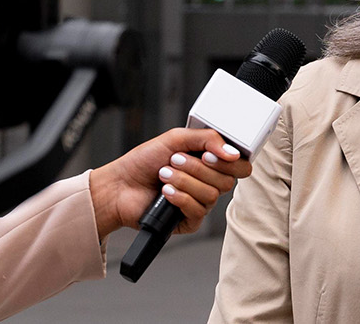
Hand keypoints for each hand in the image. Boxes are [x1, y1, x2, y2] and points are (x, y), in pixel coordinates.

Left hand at [88, 128, 252, 238]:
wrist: (119, 186)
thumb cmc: (143, 162)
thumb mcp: (175, 138)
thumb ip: (207, 138)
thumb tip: (231, 152)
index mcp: (209, 163)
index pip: (239, 166)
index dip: (230, 162)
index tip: (209, 155)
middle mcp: (207, 183)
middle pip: (226, 181)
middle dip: (198, 168)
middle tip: (176, 160)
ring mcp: (199, 203)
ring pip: (211, 195)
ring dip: (184, 181)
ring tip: (164, 175)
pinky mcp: (188, 221)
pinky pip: (198, 211)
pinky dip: (180, 198)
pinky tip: (165, 193)